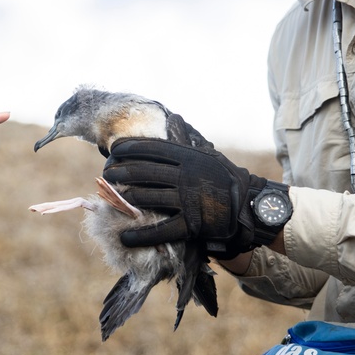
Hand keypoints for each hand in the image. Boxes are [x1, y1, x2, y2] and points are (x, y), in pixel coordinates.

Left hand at [101, 136, 266, 258]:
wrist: (248, 206)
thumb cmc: (223, 178)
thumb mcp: (206, 154)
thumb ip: (185, 141)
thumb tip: (172, 118)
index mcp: (188, 156)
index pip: (151, 148)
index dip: (129, 148)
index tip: (113, 150)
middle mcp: (186, 175)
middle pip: (142, 172)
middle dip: (119, 173)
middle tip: (106, 175)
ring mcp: (188, 200)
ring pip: (146, 197)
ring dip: (124, 200)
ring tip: (112, 200)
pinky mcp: (192, 224)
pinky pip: (160, 230)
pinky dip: (140, 235)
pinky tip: (125, 236)